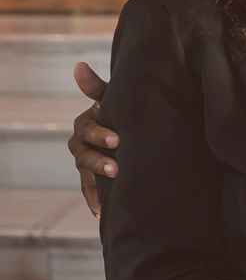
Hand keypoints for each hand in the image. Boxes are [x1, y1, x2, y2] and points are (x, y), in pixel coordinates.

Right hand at [68, 62, 116, 217]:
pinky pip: (90, 192)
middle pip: (82, 154)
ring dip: (95, 185)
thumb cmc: (123, 109)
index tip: (117, 140)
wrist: (133, 128)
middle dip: (98, 161)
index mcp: (86, 122)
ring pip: (85, 174)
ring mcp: (86, 162)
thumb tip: (78, 65)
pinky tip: (102, 214)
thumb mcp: (115, 98)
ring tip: (111, 193)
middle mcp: (82, 143)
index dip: (98, 134)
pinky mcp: (93, 179)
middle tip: (116, 168)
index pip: (86, 128)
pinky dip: (95, 202)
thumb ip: (98, 87)